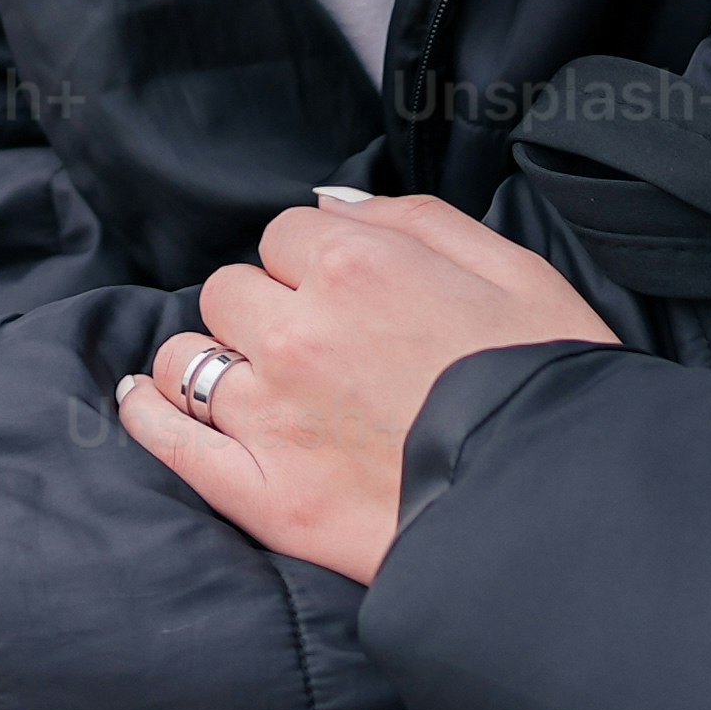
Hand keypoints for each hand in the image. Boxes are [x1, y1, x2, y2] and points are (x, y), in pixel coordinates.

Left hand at [116, 190, 612, 585]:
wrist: (564, 506)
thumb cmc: (551, 381)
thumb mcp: (512, 270)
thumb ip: (412, 219)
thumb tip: (328, 203)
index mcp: (355, 267)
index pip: (285, 235)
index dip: (314, 264)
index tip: (346, 297)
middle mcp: (296, 333)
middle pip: (231, 291)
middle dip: (264, 309)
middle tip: (316, 347)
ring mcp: (271, 417)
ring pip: (188, 358)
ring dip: (212, 360)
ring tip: (253, 382)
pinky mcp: (263, 494)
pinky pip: (168, 439)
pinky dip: (148, 414)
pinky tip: (146, 399)